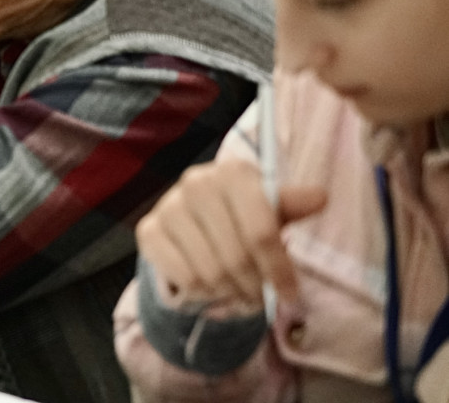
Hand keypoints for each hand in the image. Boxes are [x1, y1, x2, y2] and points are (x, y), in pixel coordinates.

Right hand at [136, 156, 327, 311]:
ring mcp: (168, 206)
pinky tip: (210, 285)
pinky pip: (185, 277)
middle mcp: (196, 183)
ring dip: (230, 292)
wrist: (191, 219)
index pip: (261, 233)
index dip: (279, 269)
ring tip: (238, 291)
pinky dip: (203, 292)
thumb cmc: (240, 214)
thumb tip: (321, 197)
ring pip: (211, 272)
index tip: (291, 294)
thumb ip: (291, 206)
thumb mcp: (268, 209)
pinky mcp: (148, 230)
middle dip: (254, 287)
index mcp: (232, 173)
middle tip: (260, 297)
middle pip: (236, 257)